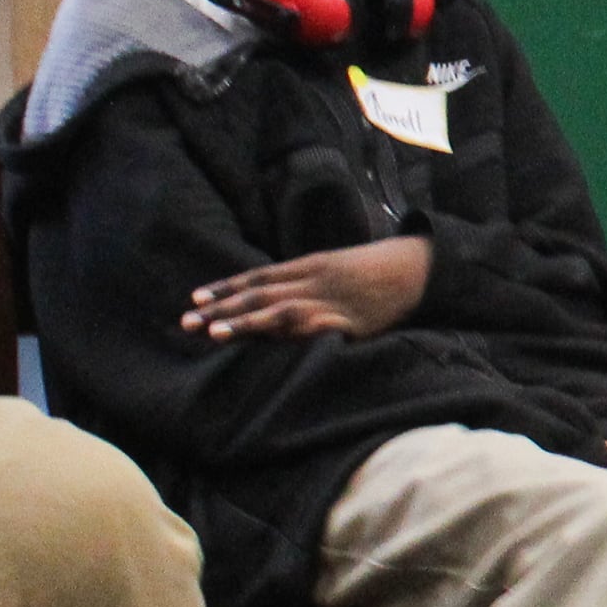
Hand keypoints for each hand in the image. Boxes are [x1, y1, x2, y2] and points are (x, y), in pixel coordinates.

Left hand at [186, 236, 431, 341]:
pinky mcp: (347, 321)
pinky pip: (310, 329)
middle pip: (260, 293)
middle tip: (186, 321)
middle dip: (222, 308)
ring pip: (278, 310)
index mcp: (312, 264)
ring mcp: (329, 300)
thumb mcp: (340, 265)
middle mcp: (314, 280)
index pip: (260, 276)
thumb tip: (275, 293)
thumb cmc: (380, 270)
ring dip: (244, 322)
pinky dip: (285, 335)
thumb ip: (309, 278)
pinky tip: (266, 342)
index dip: (226, 286)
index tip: (194, 297)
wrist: (420, 268)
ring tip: (213, 333)